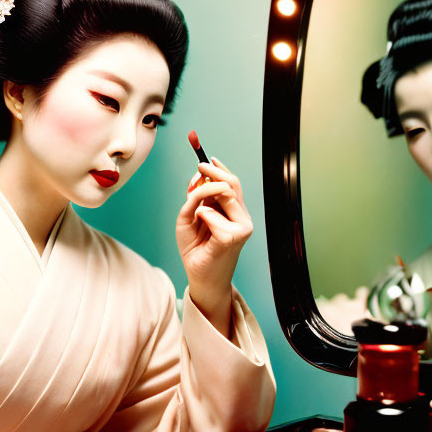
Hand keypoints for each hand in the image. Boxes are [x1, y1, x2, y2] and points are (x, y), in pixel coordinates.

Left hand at [175, 157, 253, 333]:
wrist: (200, 276)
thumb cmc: (196, 249)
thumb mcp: (189, 216)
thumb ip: (194, 197)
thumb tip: (197, 175)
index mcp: (233, 211)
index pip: (231, 183)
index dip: (219, 167)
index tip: (204, 155)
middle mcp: (241, 217)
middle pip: (232, 183)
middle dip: (214, 171)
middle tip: (199, 167)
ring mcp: (241, 227)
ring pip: (225, 195)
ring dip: (204, 196)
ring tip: (196, 212)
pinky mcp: (233, 237)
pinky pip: (213, 214)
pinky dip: (203, 215)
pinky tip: (201, 226)